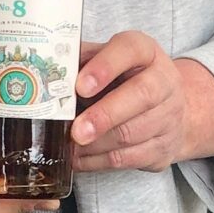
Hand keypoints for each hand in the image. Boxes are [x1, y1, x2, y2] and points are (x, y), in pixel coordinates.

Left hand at [71, 32, 213, 171]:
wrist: (168, 106)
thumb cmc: (125, 79)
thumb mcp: (105, 60)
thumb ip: (79, 62)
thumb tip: (44, 75)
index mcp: (145, 51)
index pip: (130, 50)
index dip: (105, 67)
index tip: (81, 86)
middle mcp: (164, 80)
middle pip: (141, 96)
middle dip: (104, 116)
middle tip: (77, 131)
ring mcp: (169, 115)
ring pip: (132, 133)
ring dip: (96, 144)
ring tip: (71, 146)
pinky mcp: (164, 146)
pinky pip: (130, 158)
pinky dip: (99, 162)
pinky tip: (80, 158)